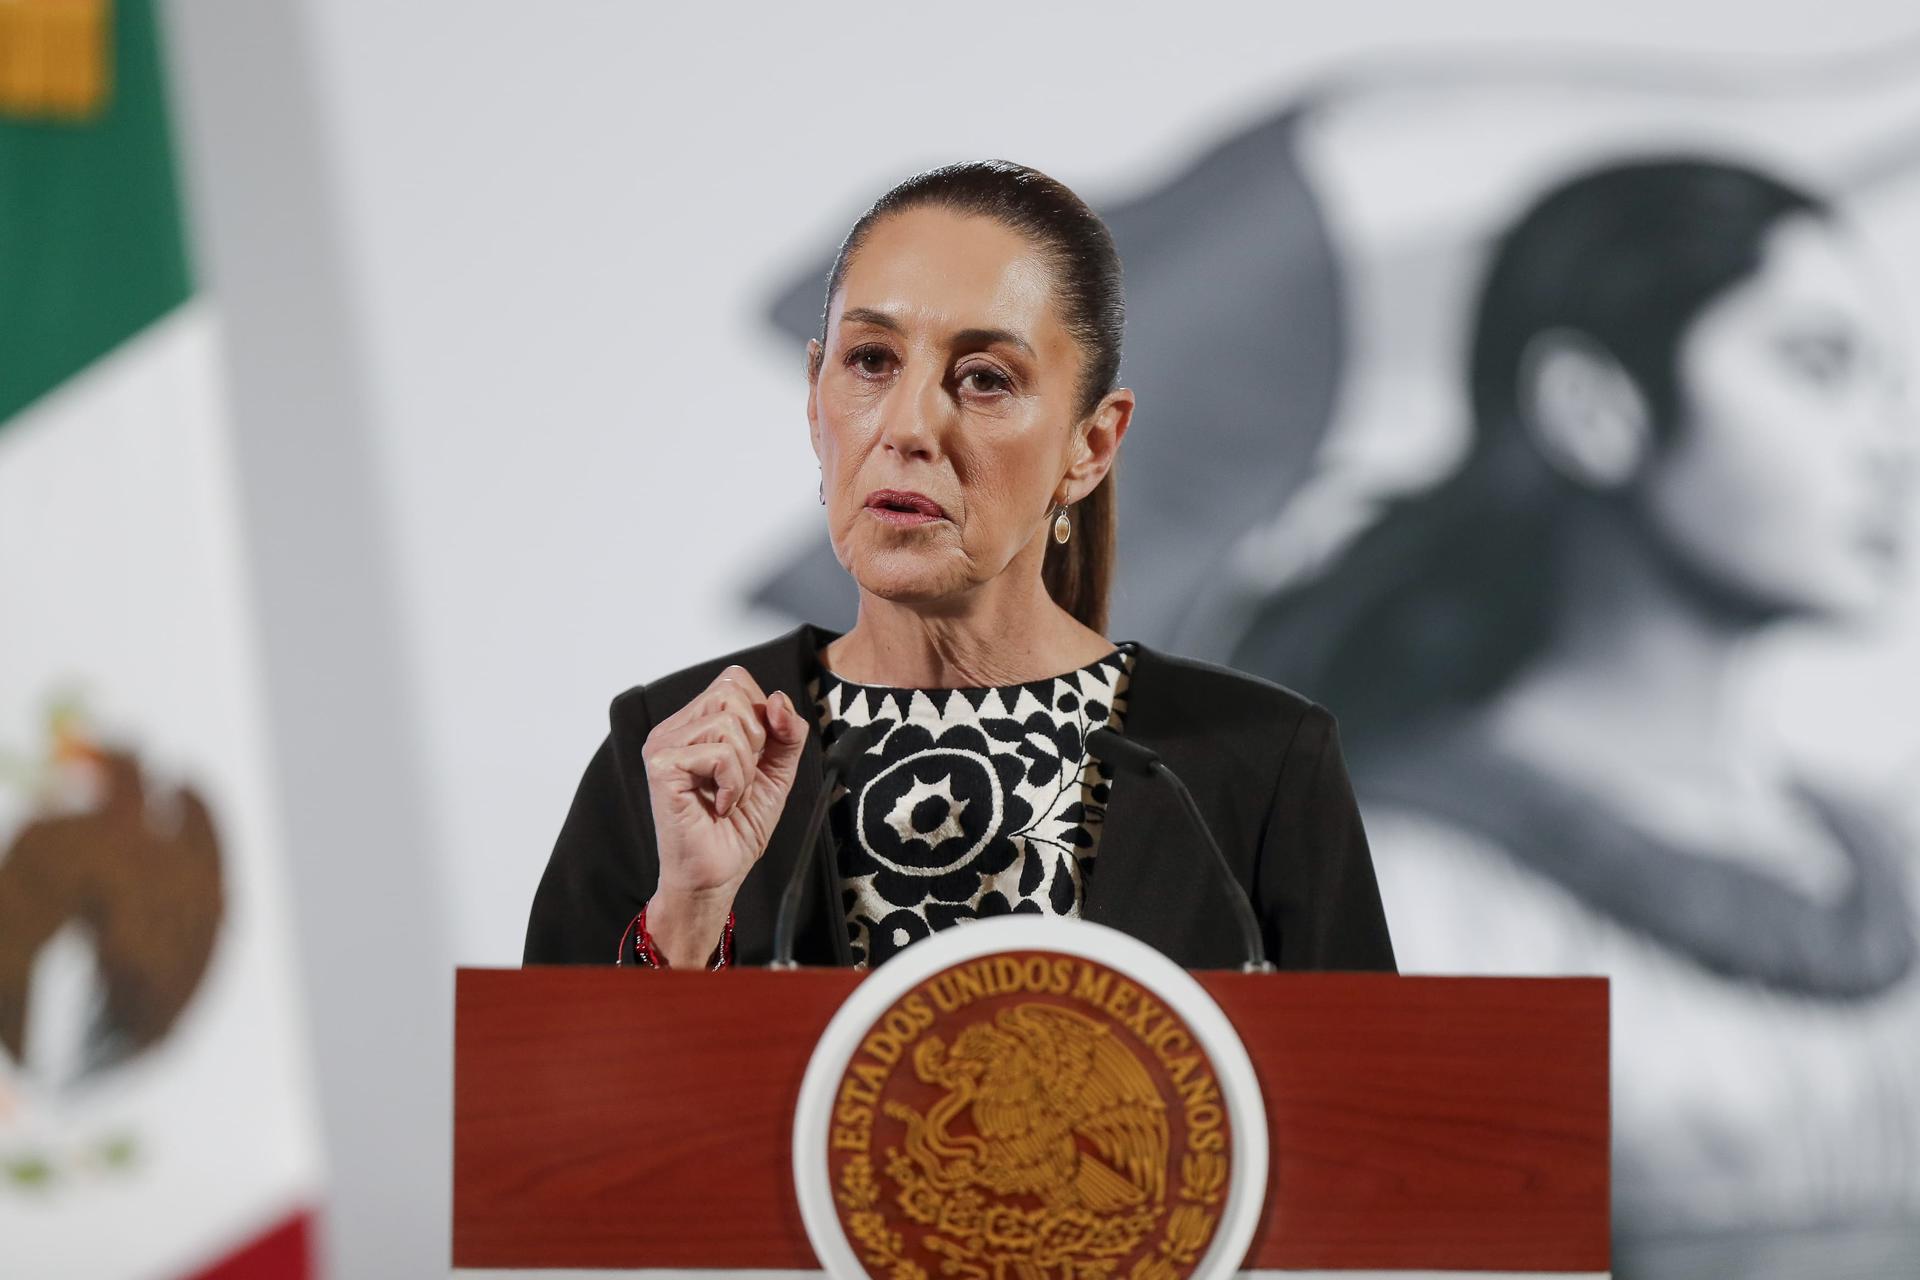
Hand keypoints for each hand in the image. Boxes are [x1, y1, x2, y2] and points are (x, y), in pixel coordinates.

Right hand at [640, 666, 809, 960]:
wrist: (716, 876)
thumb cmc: (736, 829)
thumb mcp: (777, 772)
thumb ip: (786, 733)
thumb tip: (778, 699)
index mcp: (696, 724)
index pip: (735, 680)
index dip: (761, 715)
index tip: (755, 758)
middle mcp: (675, 729)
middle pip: (733, 691)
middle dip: (755, 739)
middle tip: (741, 779)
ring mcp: (664, 746)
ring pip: (728, 721)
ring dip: (744, 767)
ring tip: (730, 795)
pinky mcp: (663, 768)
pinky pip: (718, 752)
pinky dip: (733, 782)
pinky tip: (720, 804)